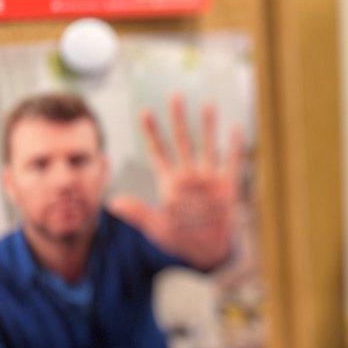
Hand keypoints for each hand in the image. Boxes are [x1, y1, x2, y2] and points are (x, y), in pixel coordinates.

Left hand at [110, 95, 243, 269]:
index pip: (158, 151)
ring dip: (208, 126)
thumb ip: (138, 212)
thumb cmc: (180, 240)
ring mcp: (209, 179)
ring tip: (207, 104)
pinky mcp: (227, 186)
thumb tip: (112, 203)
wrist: (208, 252)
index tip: (145, 111)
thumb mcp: (157, 227)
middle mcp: (189, 175)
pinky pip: (231, 162)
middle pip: (183, 141)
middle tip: (175, 95)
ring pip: (207, 146)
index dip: (151, 132)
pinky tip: (235, 127)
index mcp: (170, 183)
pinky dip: (234, 146)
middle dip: (178, 119)